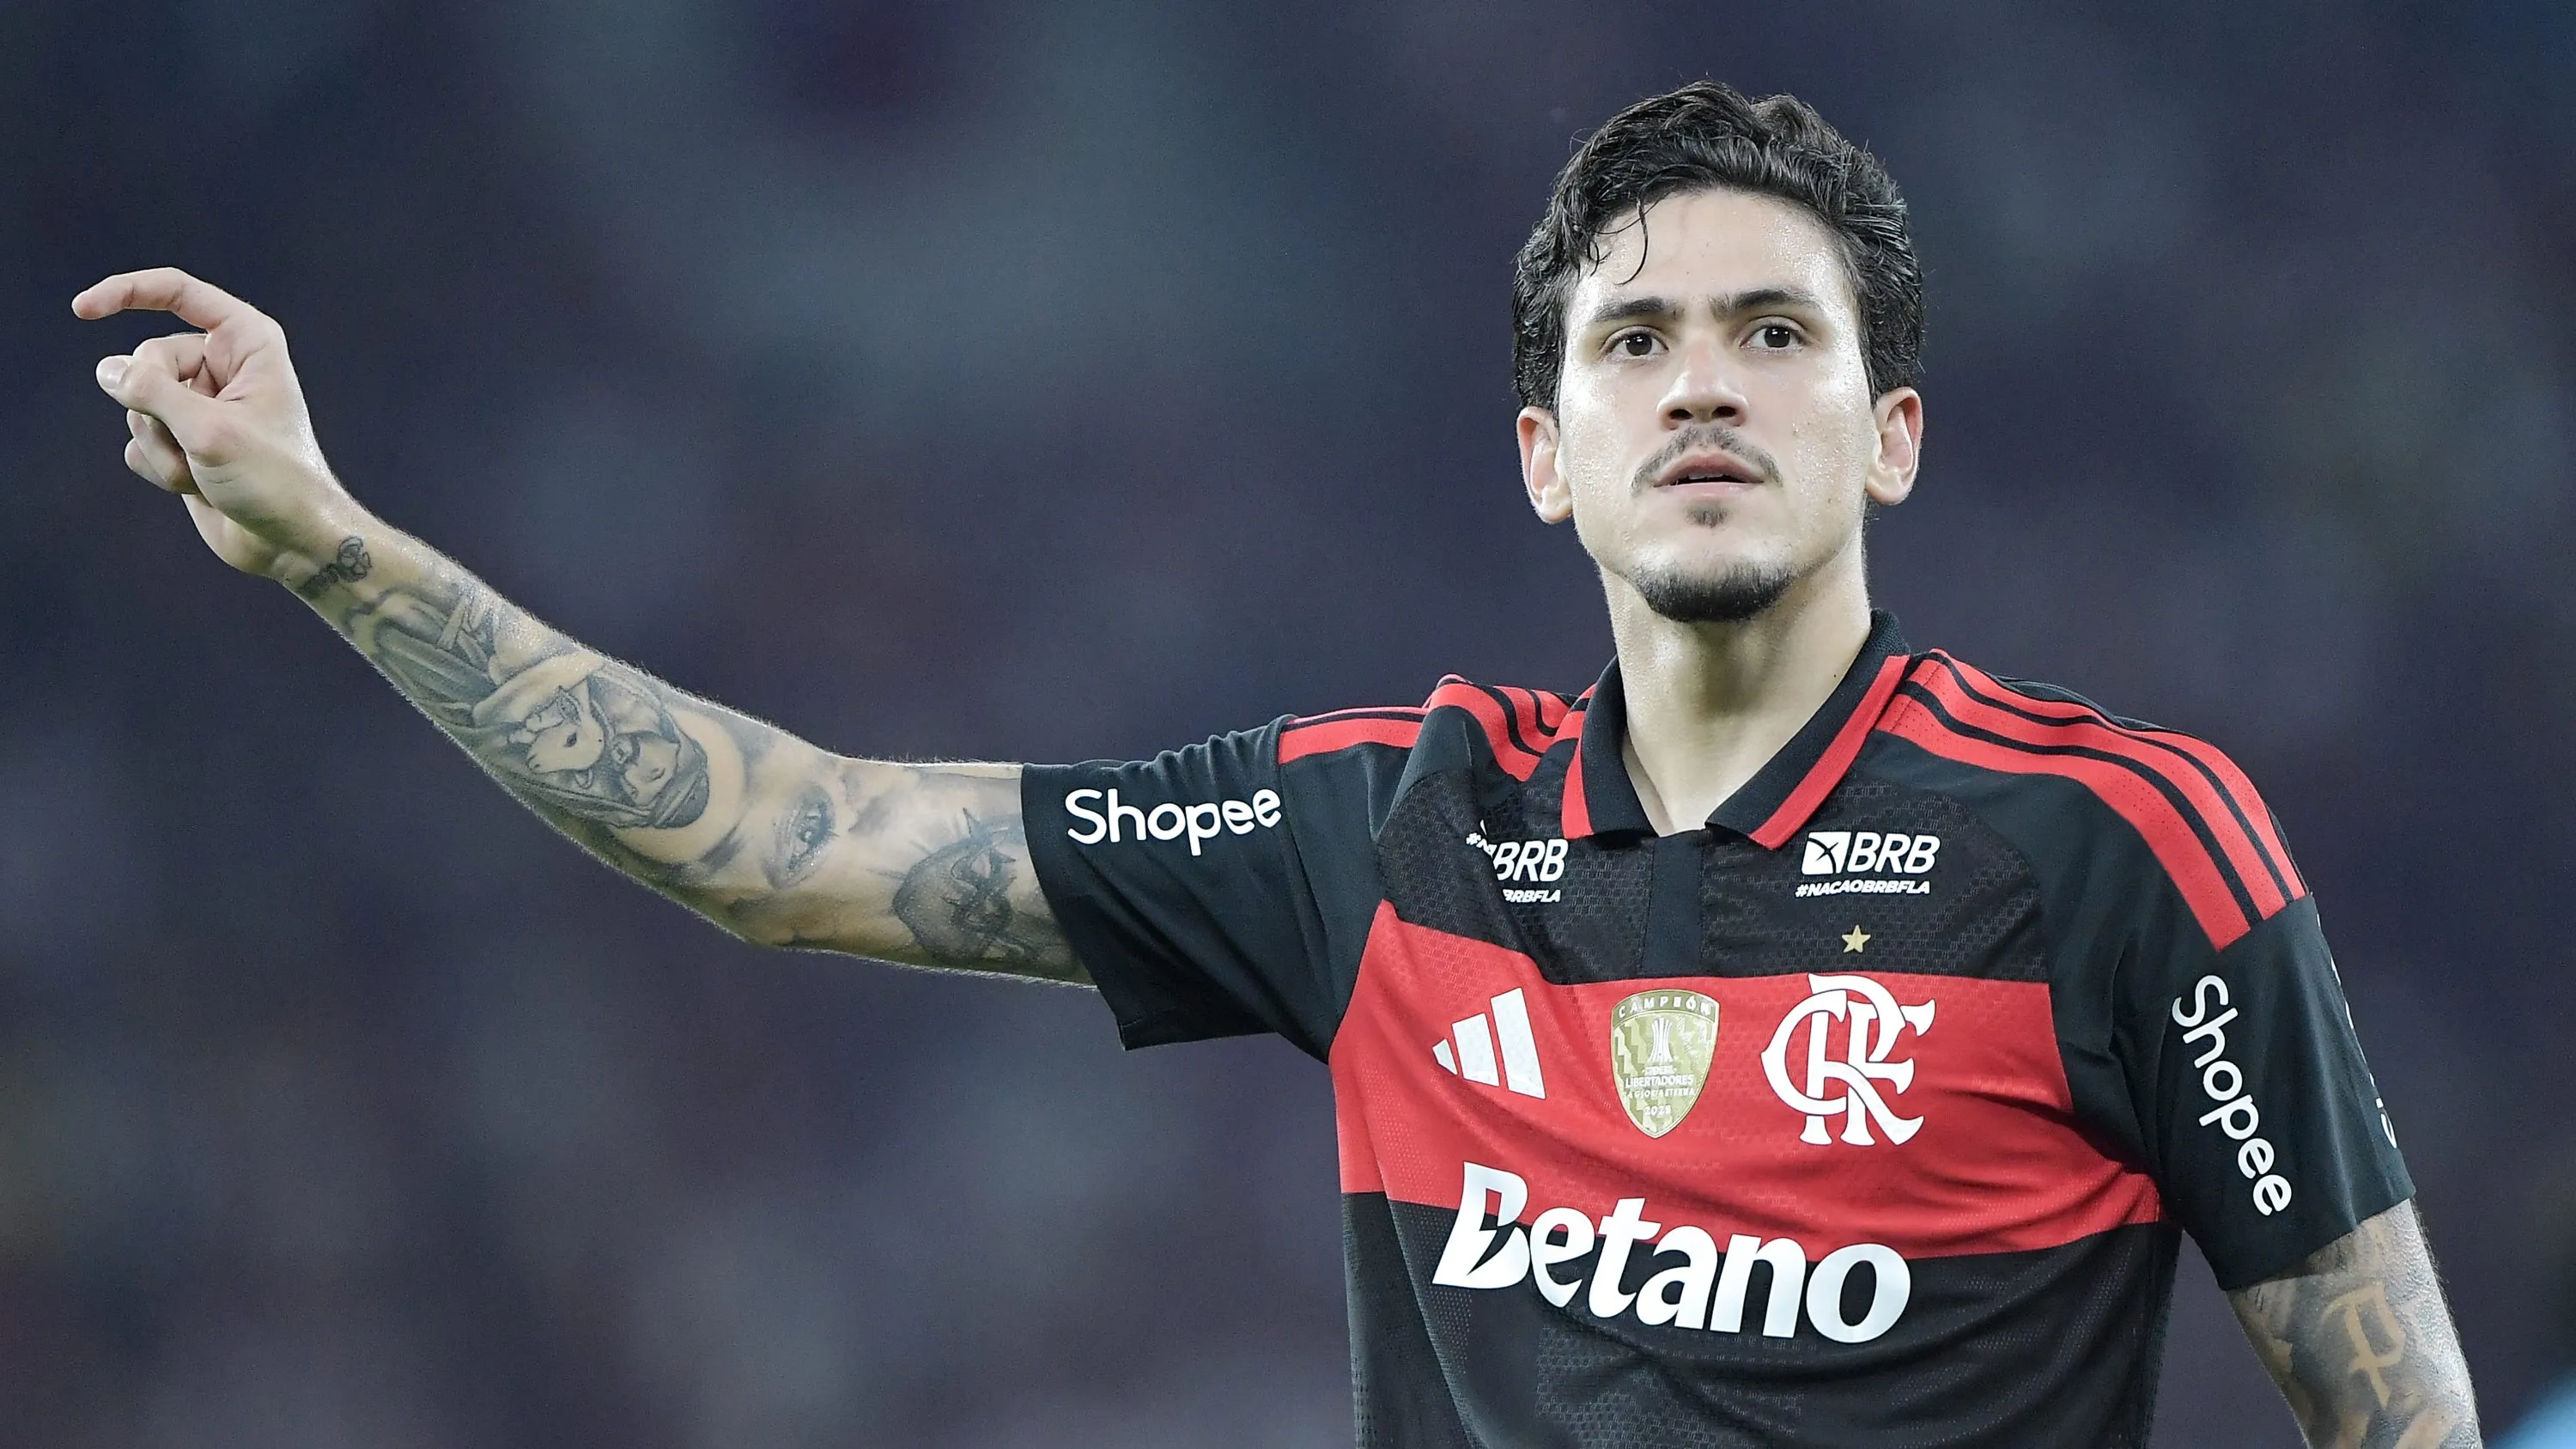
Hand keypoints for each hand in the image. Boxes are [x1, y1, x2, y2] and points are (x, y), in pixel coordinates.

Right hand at [75, 268, 365, 583]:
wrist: (290, 542)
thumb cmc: (273, 480)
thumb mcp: (209, 430)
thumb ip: (152, 392)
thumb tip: (106, 369)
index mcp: (247, 342)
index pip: (178, 292)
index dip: (126, 292)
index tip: (81, 309)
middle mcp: (223, 365)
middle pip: (147, 359)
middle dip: (157, 408)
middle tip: (196, 443)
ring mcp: (201, 403)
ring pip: (138, 405)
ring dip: (162, 446)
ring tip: (204, 471)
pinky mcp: (184, 438)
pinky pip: (138, 440)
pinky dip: (159, 466)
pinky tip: (196, 486)